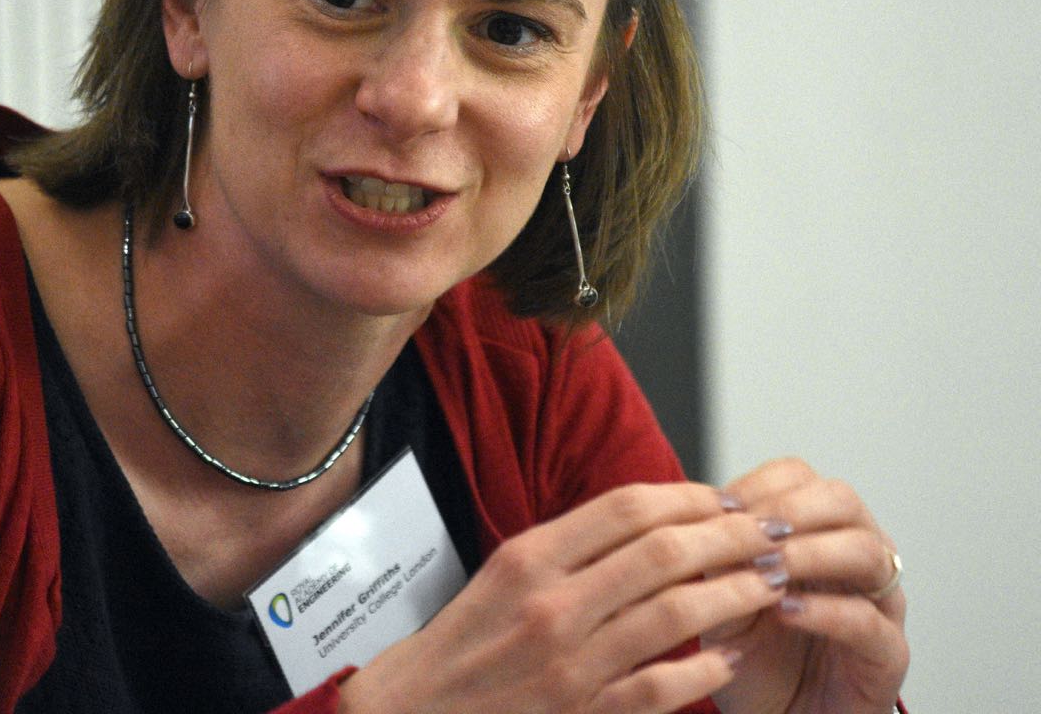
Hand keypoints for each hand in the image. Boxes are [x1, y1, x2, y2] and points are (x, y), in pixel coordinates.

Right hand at [340, 483, 792, 713]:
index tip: (724, 496)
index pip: (626, 507)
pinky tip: (733, 653)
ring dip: (736, 594)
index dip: (687, 496)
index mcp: (530, 557)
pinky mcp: (585, 713)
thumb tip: (652, 520)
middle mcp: (553, 603)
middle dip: (728, 536)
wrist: (418, 710)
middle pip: (662, 552)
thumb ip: (573, 544)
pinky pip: (664, 688)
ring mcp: (572, 663)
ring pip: (676, 614)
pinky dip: (706, 668)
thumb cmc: (466, 638)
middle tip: (767, 530)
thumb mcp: (506, 570)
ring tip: (770, 581)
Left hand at [704, 458, 908, 713]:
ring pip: (868, 552)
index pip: (798, 477)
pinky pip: (869, 622)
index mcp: (815, 529)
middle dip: (791, 509)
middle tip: (750, 529)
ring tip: (767, 569)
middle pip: (842, 500)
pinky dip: (825, 611)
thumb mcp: (719, 594)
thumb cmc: (750, 652)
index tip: (721, 505)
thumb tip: (696, 510)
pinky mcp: (887, 655)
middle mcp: (853, 556)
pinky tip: (785, 611)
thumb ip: (714, 553)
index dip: (760, 484)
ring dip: (811, 553)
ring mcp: (879, 603)